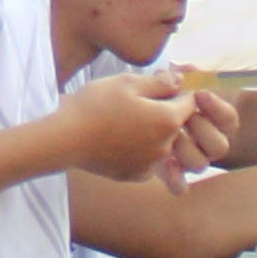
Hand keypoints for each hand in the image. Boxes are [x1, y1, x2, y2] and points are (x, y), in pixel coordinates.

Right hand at [59, 70, 210, 180]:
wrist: (65, 139)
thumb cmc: (95, 106)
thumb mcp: (127, 82)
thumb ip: (160, 82)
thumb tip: (180, 81)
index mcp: (167, 120)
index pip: (191, 103)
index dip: (180, 92)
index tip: (165, 85)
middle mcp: (165, 146)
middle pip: (177, 125)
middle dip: (166, 112)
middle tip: (139, 101)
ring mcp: (150, 164)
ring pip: (163, 143)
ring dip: (153, 132)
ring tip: (126, 120)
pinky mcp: (135, 175)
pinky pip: (148, 159)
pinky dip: (140, 150)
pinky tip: (119, 139)